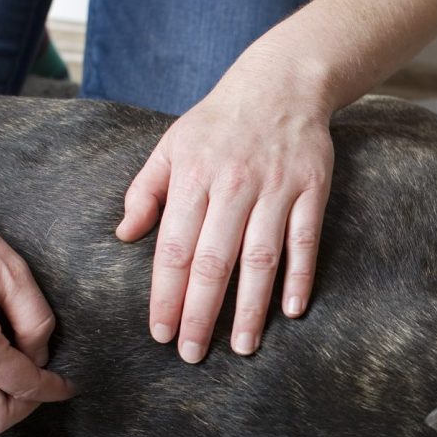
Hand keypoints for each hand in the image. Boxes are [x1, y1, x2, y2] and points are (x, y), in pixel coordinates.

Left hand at [116, 59, 333, 362]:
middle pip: (213, 262)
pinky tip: (292, 311)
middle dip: (201, 314)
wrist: (281, 83)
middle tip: (193, 354)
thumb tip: (125, 236)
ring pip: (260, 259)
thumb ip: (145, 191)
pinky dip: (300, 276)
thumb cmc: (217, 122)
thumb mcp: (171, 145)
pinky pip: (305, 241)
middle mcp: (232, 186)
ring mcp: (276, 189)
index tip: (161, 332)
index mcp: (193, 178)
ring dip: (251, 308)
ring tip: (243, 347)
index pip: (174, 249)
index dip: (166, 295)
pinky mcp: (312, 190)